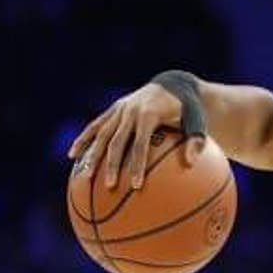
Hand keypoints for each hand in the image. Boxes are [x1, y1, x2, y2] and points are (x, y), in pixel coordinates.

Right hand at [67, 82, 198, 190]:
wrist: (172, 85)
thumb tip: (191, 163)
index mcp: (149, 114)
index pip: (141, 144)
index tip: (136, 186)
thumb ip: (196, 140)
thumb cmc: (189, 110)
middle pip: (117, 141)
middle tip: (110, 187)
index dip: (137, 165)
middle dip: (112, 165)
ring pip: (101, 134)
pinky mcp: (112, 111)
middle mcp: (130, 111)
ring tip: (84, 177)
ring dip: (92, 155)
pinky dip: (83, 140)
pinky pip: (95, 127)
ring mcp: (119, 110)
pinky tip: (73, 157)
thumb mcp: (198, 122)